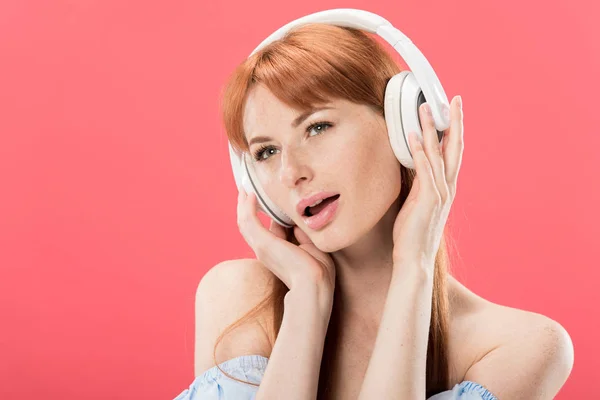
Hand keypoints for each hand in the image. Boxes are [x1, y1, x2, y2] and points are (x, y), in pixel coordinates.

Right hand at [237, 189, 335, 299]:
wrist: (314, 284)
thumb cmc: (317, 271)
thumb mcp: (311, 246)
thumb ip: (302, 234)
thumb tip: (298, 223)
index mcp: (277, 253)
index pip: (269, 230)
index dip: (269, 214)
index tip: (270, 199)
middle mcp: (265, 251)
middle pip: (249, 226)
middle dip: (247, 208)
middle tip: (246, 190)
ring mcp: (261, 247)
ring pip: (245, 222)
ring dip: (243, 205)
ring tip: (244, 189)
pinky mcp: (262, 243)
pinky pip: (248, 220)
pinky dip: (246, 207)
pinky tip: (249, 194)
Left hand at [392, 96, 463, 269]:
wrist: (414, 260)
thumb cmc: (412, 232)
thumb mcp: (417, 202)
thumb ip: (420, 183)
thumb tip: (416, 165)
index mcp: (445, 187)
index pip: (453, 152)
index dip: (455, 129)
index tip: (453, 109)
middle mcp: (447, 188)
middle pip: (454, 148)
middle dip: (453, 121)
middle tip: (452, 99)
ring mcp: (439, 194)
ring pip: (438, 155)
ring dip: (431, 130)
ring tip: (425, 108)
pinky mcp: (428, 201)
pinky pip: (424, 172)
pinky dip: (419, 153)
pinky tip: (413, 138)